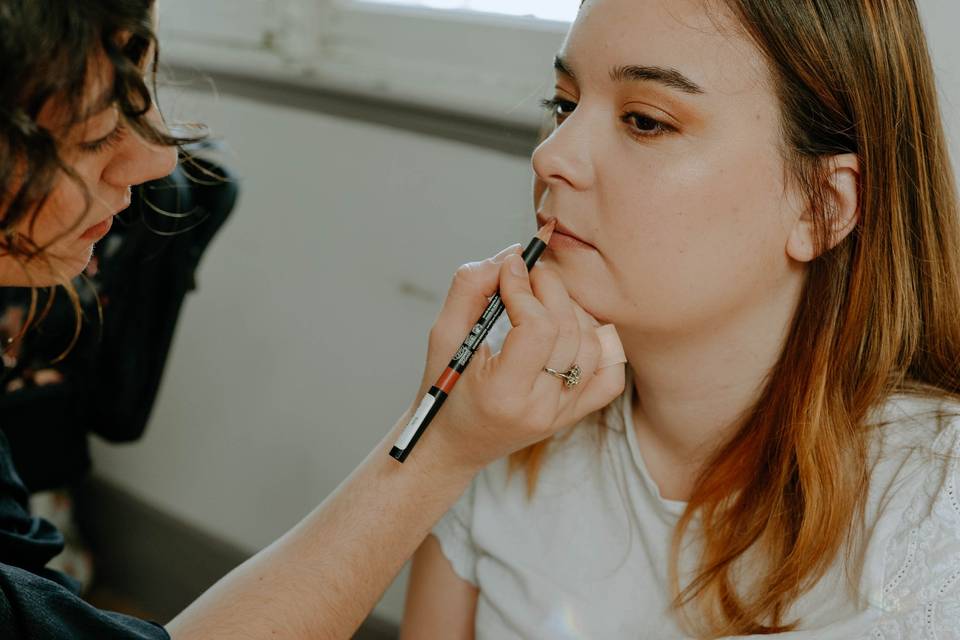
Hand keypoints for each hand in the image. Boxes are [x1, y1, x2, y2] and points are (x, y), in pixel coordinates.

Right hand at [413, 244, 625, 472]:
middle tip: (528, 273)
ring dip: (573, 310)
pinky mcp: (575, 413)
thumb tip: (512, 255)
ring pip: (593, 344)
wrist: (454, 443)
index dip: (525, 289)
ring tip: (544, 300)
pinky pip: (611, 373)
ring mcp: (563, 413)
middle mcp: (540, 408)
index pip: (537, 328)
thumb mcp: (443, 336)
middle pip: (568, 330)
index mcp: (503, 394)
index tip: (509, 270)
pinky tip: (571, 330)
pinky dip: (600, 343)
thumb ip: (470, 288)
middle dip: (550, 288)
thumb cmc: (443, 387)